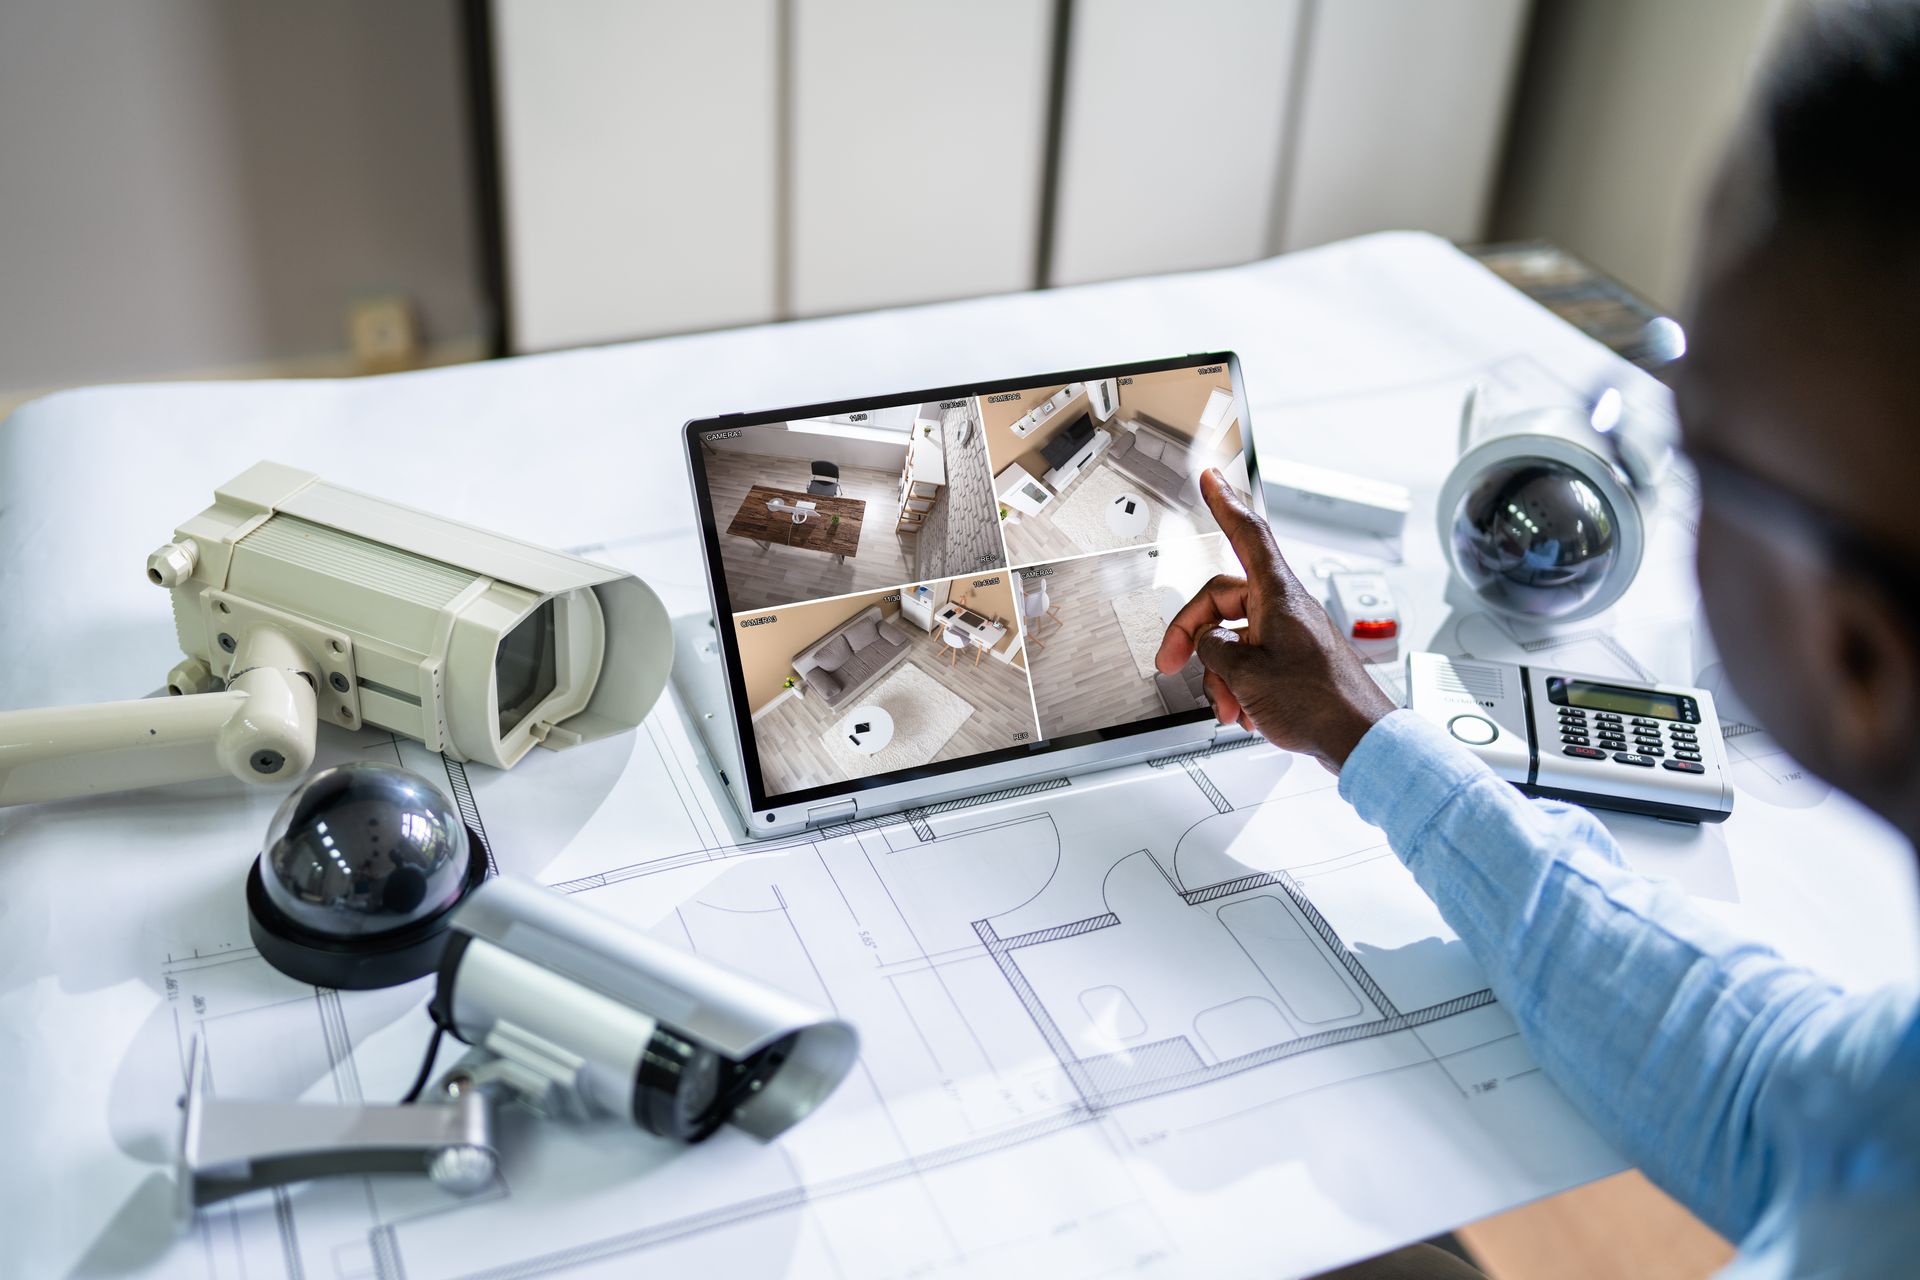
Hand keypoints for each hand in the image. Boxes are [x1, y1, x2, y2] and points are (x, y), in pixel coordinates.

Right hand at [1156, 470, 1396, 769]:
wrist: (1359, 739)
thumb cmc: (1320, 703)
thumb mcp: (1245, 673)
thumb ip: (1214, 647)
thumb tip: (1208, 640)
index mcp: (1277, 595)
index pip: (1247, 534)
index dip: (1225, 504)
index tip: (1212, 479)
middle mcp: (1285, 608)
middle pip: (1221, 602)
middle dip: (1194, 637)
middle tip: (1173, 662)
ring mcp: (1291, 634)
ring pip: (1234, 638)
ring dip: (1220, 675)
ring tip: (1228, 704)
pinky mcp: (1296, 660)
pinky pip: (1254, 660)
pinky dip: (1241, 685)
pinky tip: (1246, 711)